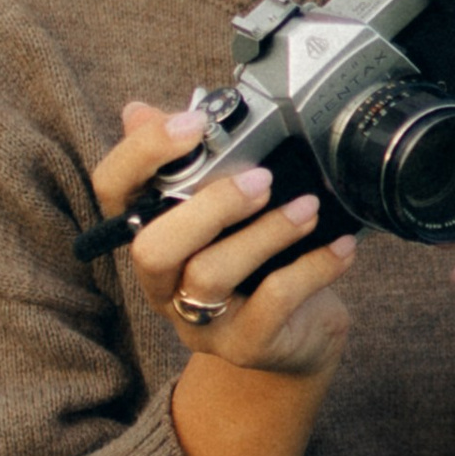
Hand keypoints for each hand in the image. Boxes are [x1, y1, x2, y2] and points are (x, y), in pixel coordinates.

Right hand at [95, 104, 358, 383]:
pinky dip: (313, 267)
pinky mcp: (244, 345)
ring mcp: (199, 321)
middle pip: (152, 248)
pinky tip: (342, 246)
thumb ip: (191, 160)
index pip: (112, 191)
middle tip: (261, 180)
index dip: (141, 154)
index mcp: (149, 234)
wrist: (299, 333)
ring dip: (265, 234)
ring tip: (308, 208)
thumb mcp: (229, 210)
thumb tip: (139, 110)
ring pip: (210, 275)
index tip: (193, 123)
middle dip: (208, 207)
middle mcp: (162, 283)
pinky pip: (273, 303)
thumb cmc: (260, 261)